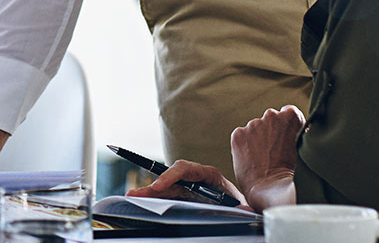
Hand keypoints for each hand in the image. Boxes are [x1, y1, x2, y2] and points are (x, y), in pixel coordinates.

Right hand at [125, 159, 244, 204]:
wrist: (243, 207)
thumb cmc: (241, 202)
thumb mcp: (242, 203)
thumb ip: (243, 206)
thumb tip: (246, 209)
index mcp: (209, 175)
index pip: (186, 170)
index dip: (171, 176)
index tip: (158, 186)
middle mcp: (195, 180)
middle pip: (171, 179)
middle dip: (153, 186)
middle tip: (136, 193)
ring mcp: (188, 189)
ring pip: (166, 189)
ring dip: (149, 192)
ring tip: (132, 196)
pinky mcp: (184, 198)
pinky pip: (167, 197)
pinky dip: (155, 199)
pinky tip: (142, 201)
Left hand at [230, 106, 303, 211]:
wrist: (271, 189)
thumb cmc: (288, 174)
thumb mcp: (299, 149)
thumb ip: (292, 135)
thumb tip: (286, 133)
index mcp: (290, 117)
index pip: (289, 111)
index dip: (287, 125)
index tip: (286, 136)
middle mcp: (271, 115)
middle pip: (270, 119)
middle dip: (271, 132)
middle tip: (273, 152)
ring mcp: (253, 124)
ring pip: (255, 128)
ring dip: (257, 138)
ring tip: (262, 159)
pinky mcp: (238, 134)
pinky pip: (241, 136)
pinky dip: (244, 145)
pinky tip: (251, 159)